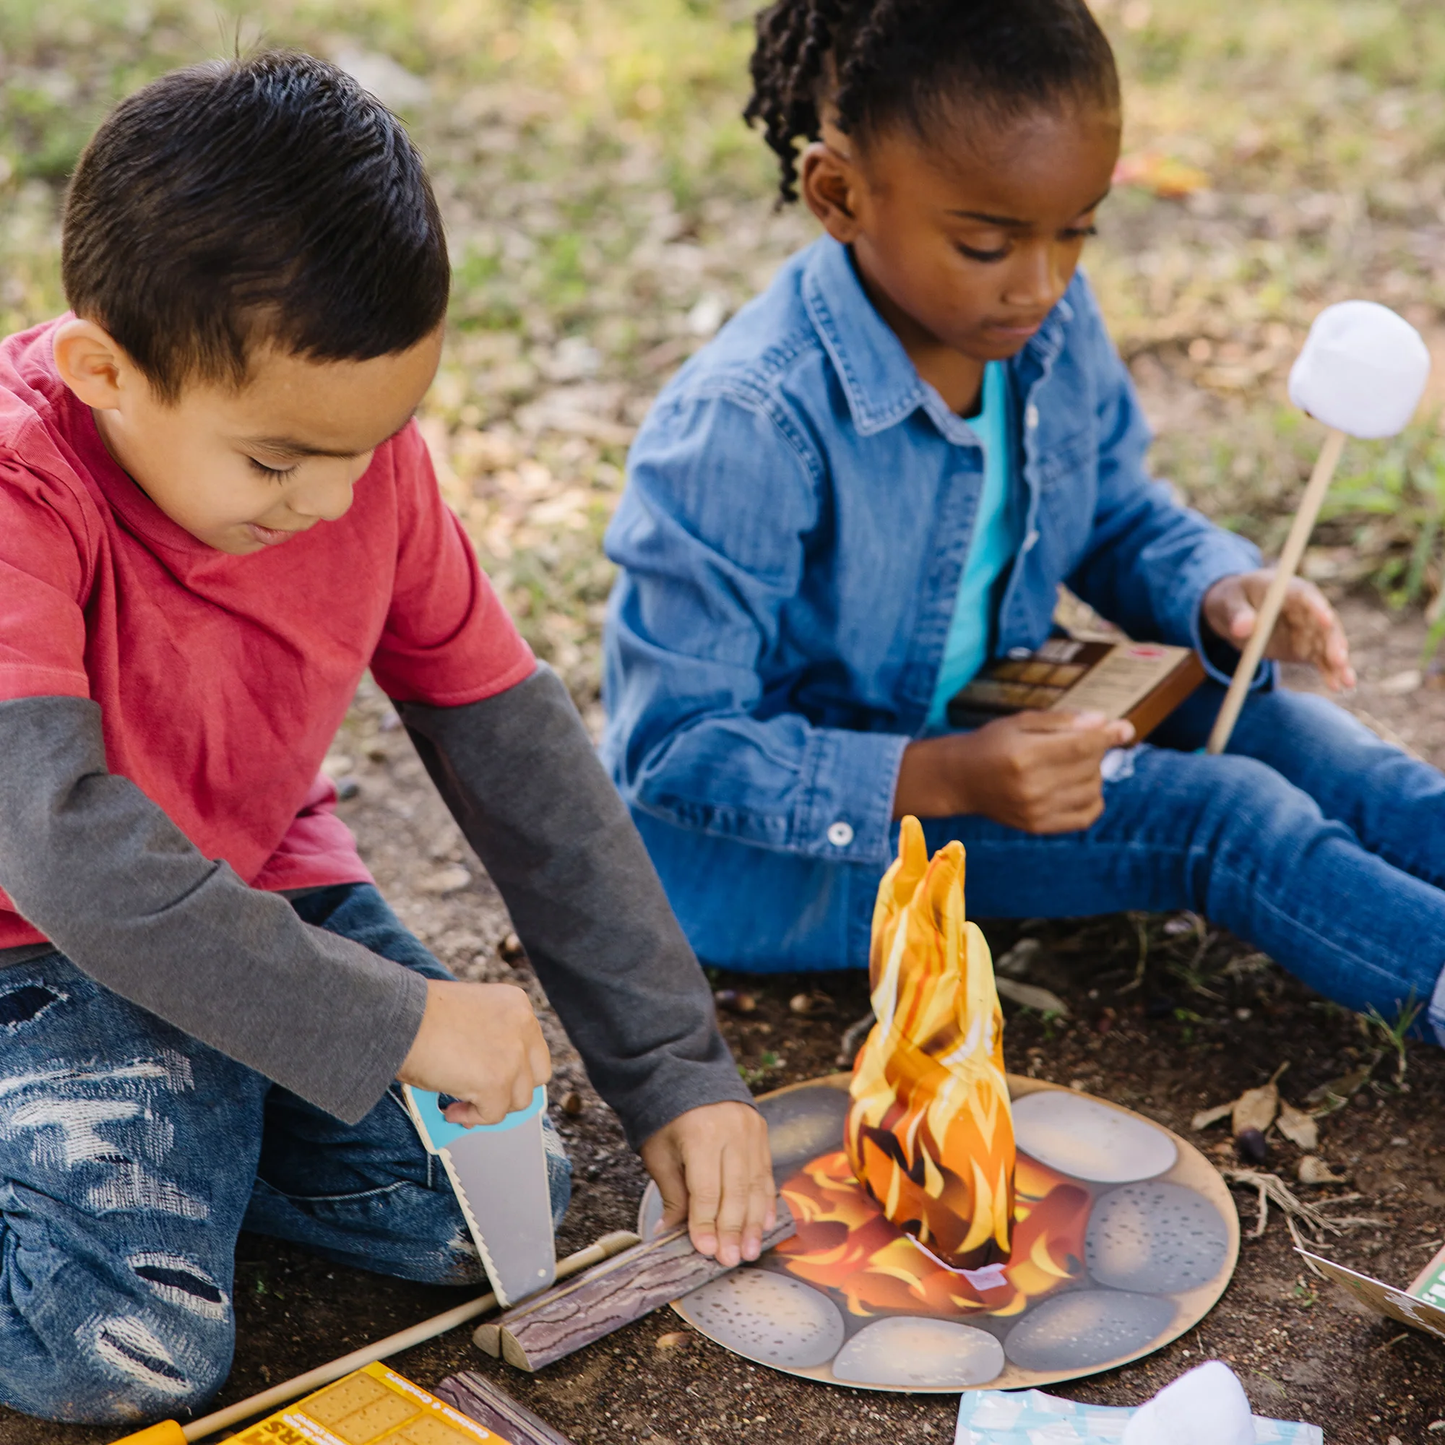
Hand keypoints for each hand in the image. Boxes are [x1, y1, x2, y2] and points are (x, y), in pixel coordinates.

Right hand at [397, 978, 551, 1126]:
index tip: (496, 1079)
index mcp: (517, 1005)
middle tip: (487, 1098)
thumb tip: (486, 1081)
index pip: (533, 1047)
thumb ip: (487, 1041)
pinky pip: (493, 1115)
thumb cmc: (420, 1015)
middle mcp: (523, 1027)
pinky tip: (450, 1110)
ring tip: (459, 1104)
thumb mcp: (468, 1016)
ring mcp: (514, 1057)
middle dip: (513, 1089)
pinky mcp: (497, 1084)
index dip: (515, 1069)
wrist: (399, 1018)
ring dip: (491, 1106)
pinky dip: (471, 1117)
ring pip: (518, 1100)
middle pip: (536, 1074)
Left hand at [639, 1101, 774, 1266]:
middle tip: (731, 1259)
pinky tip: (765, 1224)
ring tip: (750, 1250)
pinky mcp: (761, 1131)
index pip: (707, 1189)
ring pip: (755, 1185)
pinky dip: (765, 1201)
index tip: (706, 1250)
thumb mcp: (659, 1152)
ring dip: (753, 1223)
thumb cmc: (667, 1116)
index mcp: (701, 1134)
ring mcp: (751, 1130)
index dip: (707, 1223)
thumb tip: (671, 1233)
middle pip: (736, 1191)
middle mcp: (732, 1131)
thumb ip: (672, 1193)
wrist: (686, 1074)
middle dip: (733, 1230)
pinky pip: (766, 1172)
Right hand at [894, 709, 1134, 832]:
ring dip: (1093, 774)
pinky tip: (1082, 787)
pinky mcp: (1038, 827)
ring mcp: (1035, 810)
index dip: (1108, 735)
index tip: (1124, 728)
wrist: (960, 780)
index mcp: (1025, 755)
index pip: (1082, 746)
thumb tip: (1105, 721)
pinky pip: (1085, 816)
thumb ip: (1063, 721)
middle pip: (1089, 767)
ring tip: (1075, 764)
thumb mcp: (1021, 721)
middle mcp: (1031, 786)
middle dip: (1095, 750)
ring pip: (1092, 790)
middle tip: (1081, 742)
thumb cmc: (991, 744)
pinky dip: (1094, 800)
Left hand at [1202, 569, 1353, 689]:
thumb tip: (1244, 628)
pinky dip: (1329, 672)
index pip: (1306, 596)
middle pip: (1324, 624)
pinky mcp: (1305, 648)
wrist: (1232, 613)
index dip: (1317, 607)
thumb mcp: (1228, 603)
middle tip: (1338, 659)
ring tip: (1346, 681)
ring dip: (1338, 662)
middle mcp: (1306, 609)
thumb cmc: (1232, 600)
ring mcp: (1308, 630)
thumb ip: (1237, 614)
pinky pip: (1320, 660)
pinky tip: (1337, 686)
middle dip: (1333, 641)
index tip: (1326, 620)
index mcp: (1288, 590)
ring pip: (1328, 644)